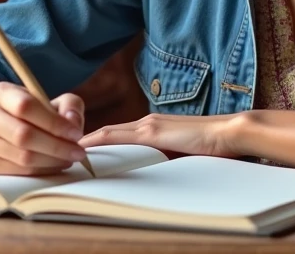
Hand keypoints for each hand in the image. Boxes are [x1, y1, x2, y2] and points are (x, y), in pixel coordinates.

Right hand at [0, 82, 87, 175]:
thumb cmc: (22, 112)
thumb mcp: (44, 99)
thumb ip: (67, 104)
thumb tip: (73, 123)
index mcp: (0, 92)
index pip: (26, 106)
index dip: (54, 122)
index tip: (76, 134)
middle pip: (24, 135)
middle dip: (57, 146)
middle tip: (78, 152)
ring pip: (22, 157)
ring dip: (52, 161)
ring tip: (69, 159)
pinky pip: (18, 171)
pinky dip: (41, 170)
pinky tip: (54, 165)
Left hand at [79, 112, 242, 158]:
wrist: (230, 133)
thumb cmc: (213, 147)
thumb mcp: (183, 154)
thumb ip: (167, 158)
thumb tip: (156, 172)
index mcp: (155, 128)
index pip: (119, 135)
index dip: (98, 142)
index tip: (80, 153)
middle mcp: (148, 122)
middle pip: (109, 132)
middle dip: (86, 141)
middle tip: (64, 152)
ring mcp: (149, 125)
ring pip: (109, 133)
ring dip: (89, 142)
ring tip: (67, 152)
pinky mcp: (152, 131)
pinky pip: (116, 136)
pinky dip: (99, 141)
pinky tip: (85, 148)